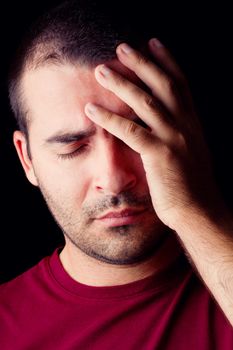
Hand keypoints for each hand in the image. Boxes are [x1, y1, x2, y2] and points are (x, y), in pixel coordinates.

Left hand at [85, 38, 219, 229]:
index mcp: (192, 123)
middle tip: (121, 47)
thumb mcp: (190, 153)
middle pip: (163, 85)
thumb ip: (177, 134)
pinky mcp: (160, 155)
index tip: (153, 43)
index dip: (167, 61)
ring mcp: (174, 139)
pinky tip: (92, 109)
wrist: (200, 211)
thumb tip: (160, 124)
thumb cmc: (191, 186)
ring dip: (121, 84)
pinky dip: (110, 118)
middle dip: (142, 63)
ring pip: (146, 102)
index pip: (180, 84)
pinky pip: (131, 131)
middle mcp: (185, 125)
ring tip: (101, 71)